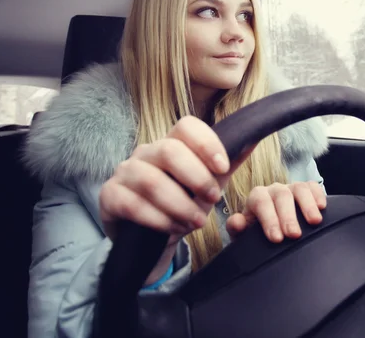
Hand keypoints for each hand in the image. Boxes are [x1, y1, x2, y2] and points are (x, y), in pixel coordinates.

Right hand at [99, 116, 235, 283]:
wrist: (151, 237)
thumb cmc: (182, 203)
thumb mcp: (210, 184)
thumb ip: (229, 163)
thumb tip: (254, 138)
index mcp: (172, 144)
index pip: (187, 126)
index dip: (207, 144)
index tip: (222, 167)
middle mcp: (146, 152)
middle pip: (169, 150)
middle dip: (197, 177)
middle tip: (213, 200)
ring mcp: (125, 173)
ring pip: (152, 181)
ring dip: (180, 205)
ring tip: (196, 222)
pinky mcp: (109, 197)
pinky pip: (131, 204)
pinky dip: (158, 219)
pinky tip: (173, 229)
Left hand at [226, 181, 326, 242]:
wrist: (271, 231)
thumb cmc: (257, 233)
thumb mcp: (244, 234)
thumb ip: (237, 227)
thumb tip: (238, 222)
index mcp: (257, 197)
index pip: (261, 202)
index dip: (269, 219)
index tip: (276, 238)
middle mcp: (274, 190)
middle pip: (282, 195)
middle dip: (288, 216)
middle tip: (294, 235)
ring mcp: (291, 188)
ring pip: (299, 188)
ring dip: (307, 205)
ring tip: (314, 222)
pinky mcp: (307, 190)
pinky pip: (313, 187)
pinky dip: (318, 195)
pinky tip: (322, 207)